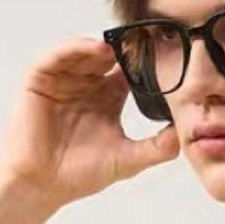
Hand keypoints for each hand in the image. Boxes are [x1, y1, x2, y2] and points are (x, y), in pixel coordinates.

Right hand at [0, 37, 179, 208]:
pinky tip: (92, 48)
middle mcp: (87, 84)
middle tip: (145, 38)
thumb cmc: (80, 174)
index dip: (144, 62)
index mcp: (108, 98)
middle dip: (125, 47)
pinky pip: (56, 55)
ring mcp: (63, 79)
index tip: (164, 54)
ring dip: (102, 45)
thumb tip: (184, 135)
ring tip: (120, 44)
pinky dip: (73, 48)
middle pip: (108, 55)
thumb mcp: (127, 159)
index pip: (129, 71)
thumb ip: (157, 148)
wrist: (42, 184)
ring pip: (84, 51)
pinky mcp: (39, 79)